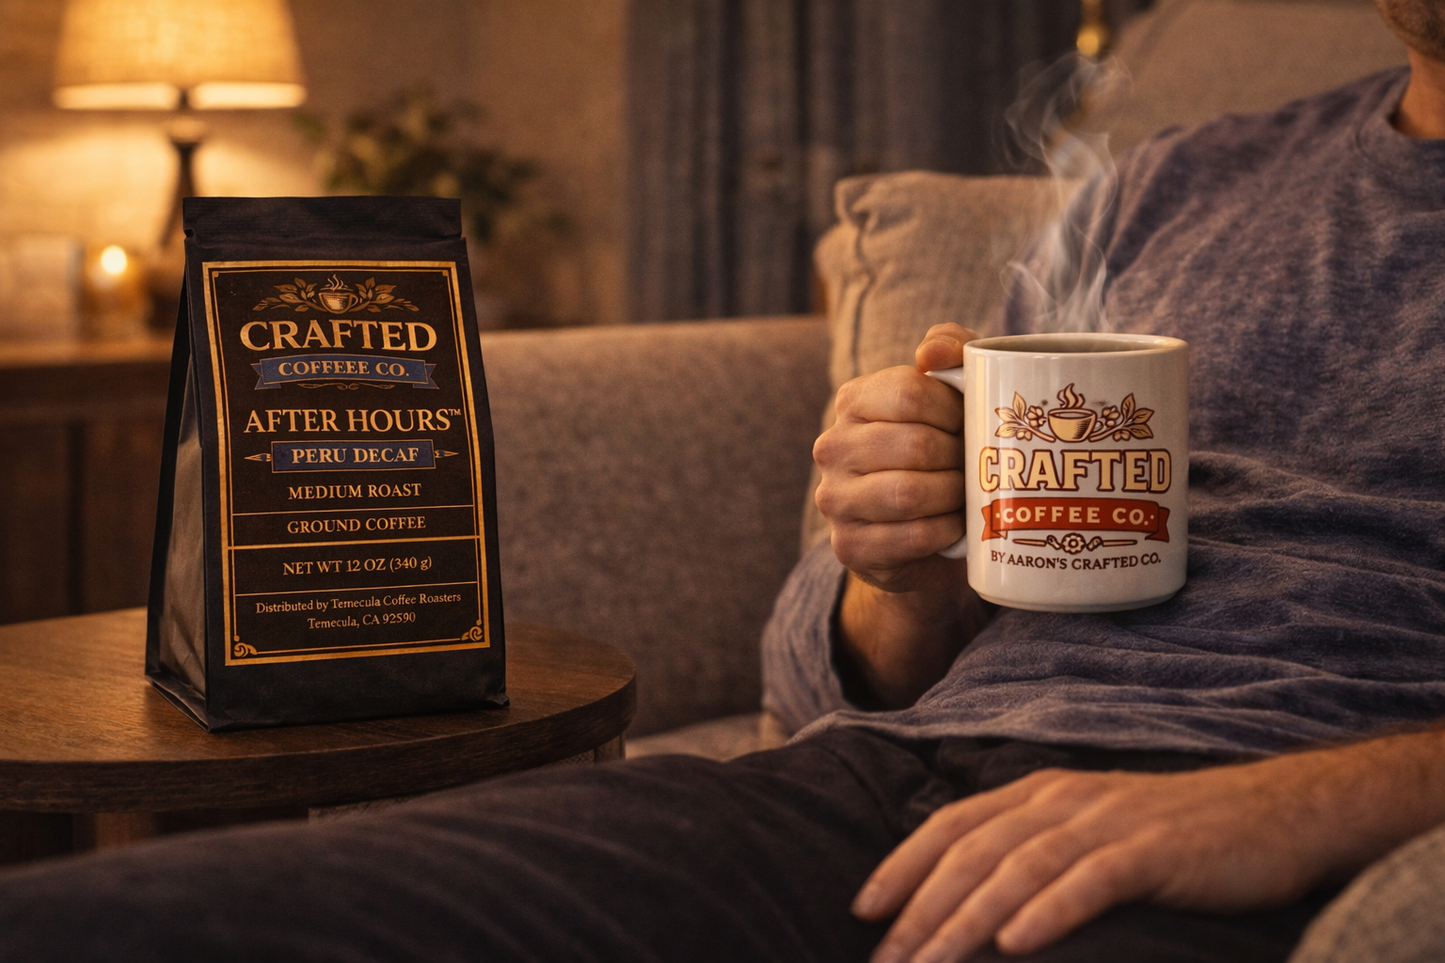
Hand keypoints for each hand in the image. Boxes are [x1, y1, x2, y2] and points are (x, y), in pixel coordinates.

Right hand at [813, 323, 978, 592]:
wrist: (928, 527)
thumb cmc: (946, 446)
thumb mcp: (955, 390)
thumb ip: (951, 348)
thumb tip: (931, 353)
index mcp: (853, 400)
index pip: (909, 392)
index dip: (955, 409)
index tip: (971, 422)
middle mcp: (832, 446)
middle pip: (913, 445)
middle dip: (959, 458)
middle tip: (976, 465)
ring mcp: (835, 498)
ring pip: (907, 494)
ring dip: (952, 496)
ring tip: (965, 493)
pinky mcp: (849, 545)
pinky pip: (908, 537)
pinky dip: (943, 532)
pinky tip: (953, 526)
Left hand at [853, 730, 1444, 961]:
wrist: (1274, 814)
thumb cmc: (1176, 835)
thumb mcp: (1093, 830)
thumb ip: (1036, 849)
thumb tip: (975, 899)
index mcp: (1042, 793)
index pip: (954, 824)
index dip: (903, 864)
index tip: (862, 910)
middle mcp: (1063, 800)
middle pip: (974, 852)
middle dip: (921, 908)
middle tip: (887, 960)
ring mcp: (1108, 823)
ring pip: (1018, 867)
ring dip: (967, 919)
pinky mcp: (1153, 852)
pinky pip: (1090, 881)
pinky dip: (1049, 910)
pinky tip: (1017, 943)